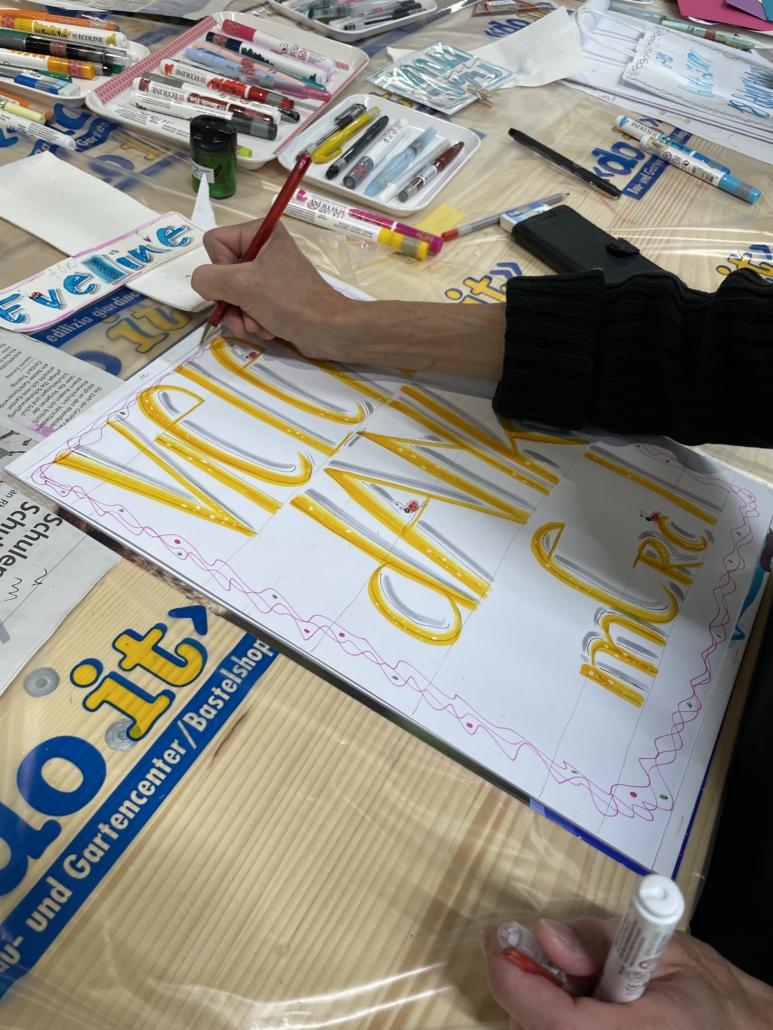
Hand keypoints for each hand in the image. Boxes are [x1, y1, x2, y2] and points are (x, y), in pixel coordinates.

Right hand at [191, 219, 350, 357]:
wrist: (329, 330)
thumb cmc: (290, 302)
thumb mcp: (243, 285)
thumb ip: (209, 279)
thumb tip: (200, 282)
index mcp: (261, 232)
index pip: (215, 243)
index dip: (220, 268)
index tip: (238, 284)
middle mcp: (264, 249)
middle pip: (222, 272)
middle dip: (231, 300)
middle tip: (244, 316)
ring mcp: (269, 274)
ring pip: (232, 293)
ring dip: (241, 315)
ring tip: (259, 324)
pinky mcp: (275, 296)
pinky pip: (248, 306)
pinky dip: (253, 320)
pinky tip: (267, 328)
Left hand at [480, 917, 772, 1029]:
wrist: (734, 1026)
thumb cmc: (701, 987)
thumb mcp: (657, 945)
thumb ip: (596, 940)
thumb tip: (544, 938)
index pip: (556, 1022)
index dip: (516, 983)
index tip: (495, 942)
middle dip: (520, 987)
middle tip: (518, 947)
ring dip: (535, 1003)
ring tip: (570, 975)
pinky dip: (550, 1015)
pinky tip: (576, 996)